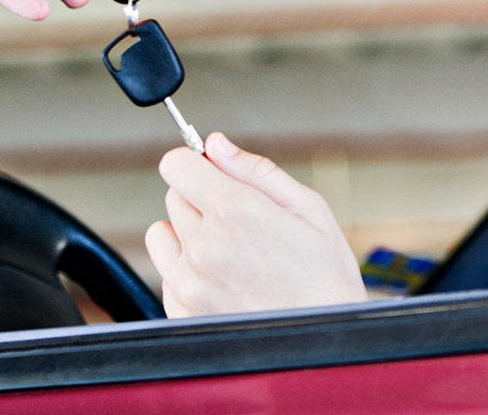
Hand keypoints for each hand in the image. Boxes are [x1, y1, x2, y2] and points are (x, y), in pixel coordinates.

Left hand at [144, 133, 366, 317]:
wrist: (325, 343)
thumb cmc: (325, 279)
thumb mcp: (309, 209)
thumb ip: (255, 170)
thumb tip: (216, 144)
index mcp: (234, 213)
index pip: (175, 165)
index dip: (195, 163)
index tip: (211, 173)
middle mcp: (203, 247)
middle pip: (174, 197)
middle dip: (202, 201)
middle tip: (241, 223)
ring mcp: (189, 282)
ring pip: (161, 234)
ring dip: (186, 234)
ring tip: (228, 252)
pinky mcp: (181, 310)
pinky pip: (166, 272)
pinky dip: (186, 270)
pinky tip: (224, 279)